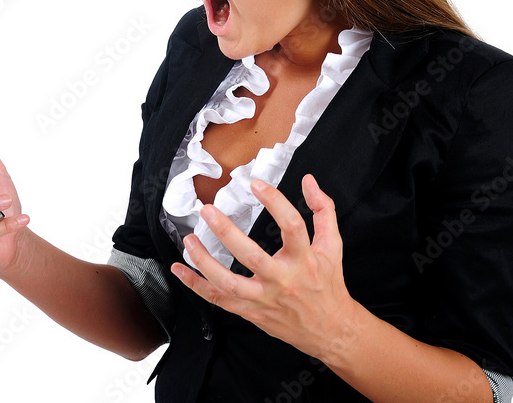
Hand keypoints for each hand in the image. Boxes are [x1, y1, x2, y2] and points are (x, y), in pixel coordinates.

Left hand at [171, 174, 357, 357]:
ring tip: (190, 240)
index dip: (275, 202)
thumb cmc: (327, 284)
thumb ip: (323, 210)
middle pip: (252, 256)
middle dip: (226, 232)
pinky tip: (180, 269)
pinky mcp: (251, 311)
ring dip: (205, 262)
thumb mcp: (332, 246)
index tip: (256, 184)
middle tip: (208, 211)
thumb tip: (308, 181)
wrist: (329, 330)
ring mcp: (264, 299)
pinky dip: (196, 285)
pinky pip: (219, 299)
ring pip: (229, 283)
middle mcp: (282, 280)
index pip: (292, 226)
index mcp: (304, 260)